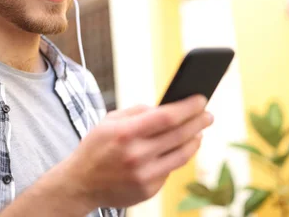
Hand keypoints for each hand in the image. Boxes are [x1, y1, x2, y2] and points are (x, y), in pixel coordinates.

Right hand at [62, 95, 212, 209]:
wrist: (80, 183)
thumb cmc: (96, 147)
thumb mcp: (109, 121)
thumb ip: (137, 112)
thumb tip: (166, 107)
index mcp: (126, 133)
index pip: (167, 117)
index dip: (188, 107)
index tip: (200, 100)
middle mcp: (136, 155)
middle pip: (179, 135)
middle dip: (198, 122)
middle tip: (208, 114)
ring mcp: (144, 175)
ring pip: (181, 155)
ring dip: (194, 141)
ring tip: (199, 131)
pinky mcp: (148, 190)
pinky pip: (170, 169)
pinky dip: (178, 156)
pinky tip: (182, 148)